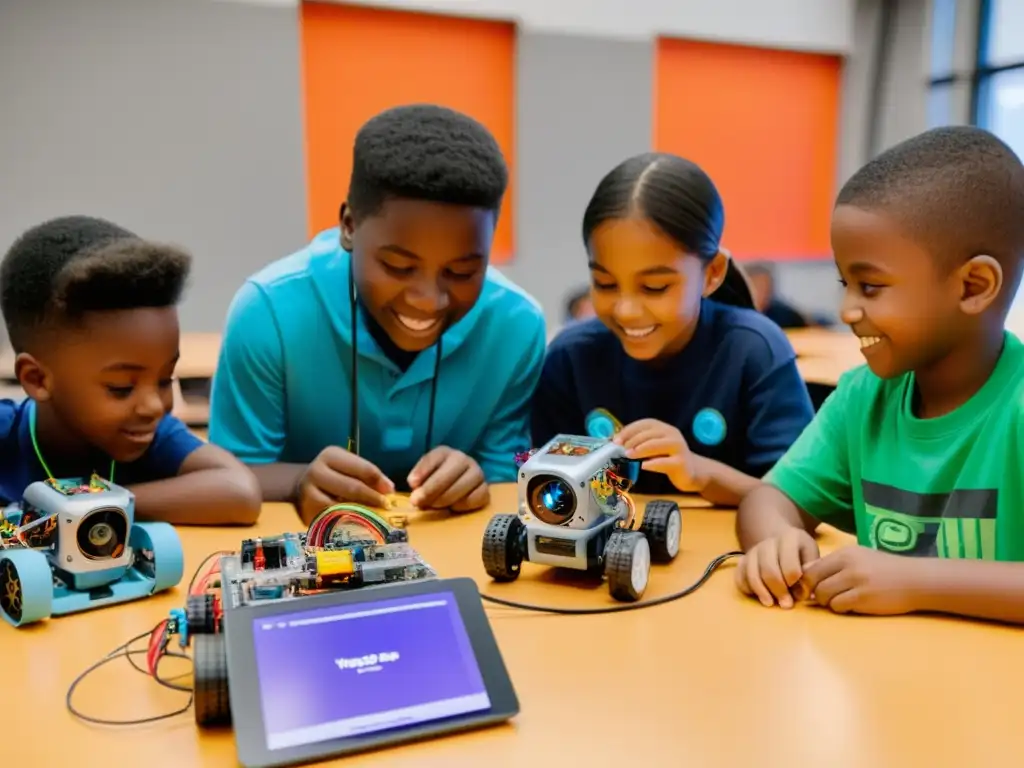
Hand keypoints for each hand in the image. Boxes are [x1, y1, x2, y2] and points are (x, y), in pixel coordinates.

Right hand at [296, 446, 393, 522]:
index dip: (379, 480)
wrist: (302, 487)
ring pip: (341, 505)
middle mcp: (317, 471)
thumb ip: (368, 476)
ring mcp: (309, 491)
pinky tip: (354, 521)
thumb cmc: (333, 476)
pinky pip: (332, 517)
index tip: (391, 491)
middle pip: (352, 487)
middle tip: (385, 506)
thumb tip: (389, 489)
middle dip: (372, 498)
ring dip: (360, 512)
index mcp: (331, 455)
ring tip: (372, 515)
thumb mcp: (348, 468)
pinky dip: (346, 520)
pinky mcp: (307, 510)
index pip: (362, 468)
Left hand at [408, 446, 488, 511]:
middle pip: (450, 471)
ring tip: (435, 506)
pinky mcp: (485, 489)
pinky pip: (479, 496)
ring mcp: (477, 473)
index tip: (412, 484)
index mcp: (444, 453)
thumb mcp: (423, 476)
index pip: (434, 458)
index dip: (422, 471)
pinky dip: (465, 504)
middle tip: (419, 502)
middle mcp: (463, 459)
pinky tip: (454, 507)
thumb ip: (417, 479)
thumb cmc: (434, 482)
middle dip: (432, 489)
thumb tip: (415, 485)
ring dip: (447, 498)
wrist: (454, 488)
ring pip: (465, 483)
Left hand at [614, 418, 703, 491]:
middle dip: (632, 440)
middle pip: (649, 434)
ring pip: (656, 445)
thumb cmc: (668, 458)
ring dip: (640, 449)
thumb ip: (639, 443)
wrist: (692, 472)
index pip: (645, 424)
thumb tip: (616, 442)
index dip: (629, 430)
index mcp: (664, 428)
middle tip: (621, 449)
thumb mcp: (654, 447)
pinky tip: (642, 466)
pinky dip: (651, 463)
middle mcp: (672, 434)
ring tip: (628, 455)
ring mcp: (678, 448)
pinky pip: (664, 462)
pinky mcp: (681, 463)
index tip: (616, 439)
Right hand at [735, 528, 819, 607]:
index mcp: (790, 538)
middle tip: (786, 604)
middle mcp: (769, 542)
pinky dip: (747, 588)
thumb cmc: (801, 554)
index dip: (795, 583)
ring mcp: (753, 551)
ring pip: (752, 573)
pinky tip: (758, 596)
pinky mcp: (743, 560)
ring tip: (770, 603)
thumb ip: (811, 573)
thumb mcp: (812, 558)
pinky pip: (739, 576)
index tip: (801, 594)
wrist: (781, 541)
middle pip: (769, 569)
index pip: (790, 565)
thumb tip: (805, 592)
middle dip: (778, 590)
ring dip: (761, 591)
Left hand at [799, 545, 924, 615]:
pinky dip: (840, 609)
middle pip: (814, 582)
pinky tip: (852, 606)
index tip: (812, 589)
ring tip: (841, 601)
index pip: (812, 568)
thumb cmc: (886, 569)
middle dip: (815, 593)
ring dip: (828, 602)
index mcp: (845, 553)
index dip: (807, 581)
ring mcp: (855, 581)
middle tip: (824, 598)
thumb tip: (805, 571)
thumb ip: (834, 564)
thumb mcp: (859, 558)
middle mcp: (847, 564)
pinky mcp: (863, 597)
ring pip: (824, 595)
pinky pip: (838, 606)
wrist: (916, 580)